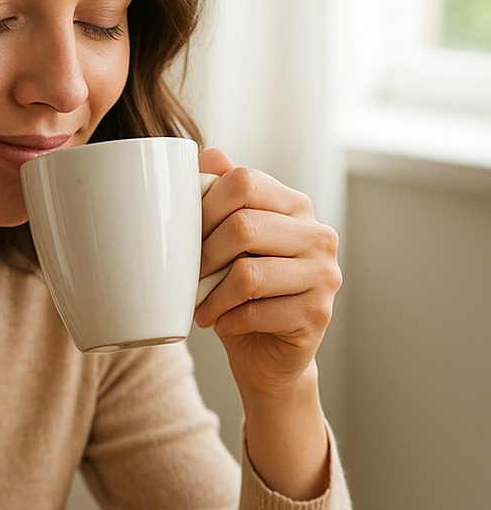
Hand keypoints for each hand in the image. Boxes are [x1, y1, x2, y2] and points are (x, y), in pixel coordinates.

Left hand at [194, 149, 340, 499]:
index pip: (244, 182)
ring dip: (211, 295)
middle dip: (203, 256)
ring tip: (200, 306)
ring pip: (248, 274)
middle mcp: (319, 235)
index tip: (184, 237)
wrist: (268, 356)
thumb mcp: (228, 243)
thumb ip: (223, 198)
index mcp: (296, 206)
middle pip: (243, 227)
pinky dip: (227, 320)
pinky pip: (256, 312)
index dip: (204, 206)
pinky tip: (222, 323)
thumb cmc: (242, 294)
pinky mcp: (317, 314)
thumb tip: (208, 153)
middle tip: (188, 278)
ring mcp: (324, 276)